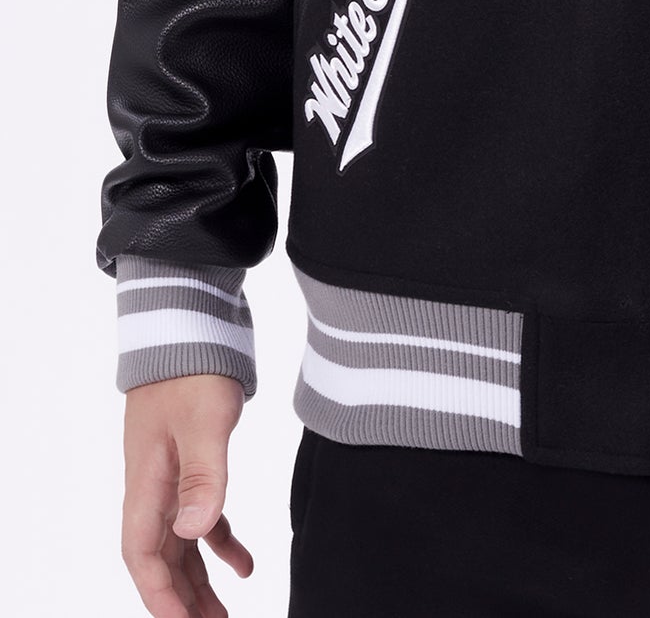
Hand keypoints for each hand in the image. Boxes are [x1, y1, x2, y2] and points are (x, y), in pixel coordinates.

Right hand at [121, 375, 253, 616]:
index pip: (143, 556)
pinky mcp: (192, 461)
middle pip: (161, 560)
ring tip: (224, 617)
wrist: (188, 323)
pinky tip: (246, 564)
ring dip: (199, 582)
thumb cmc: (191, 368)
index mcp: (146, 483)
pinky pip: (203, 516)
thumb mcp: (204, 421)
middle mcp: (152, 487)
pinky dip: (221, 542)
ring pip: (182, 544)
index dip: (161, 596)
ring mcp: (170, 476)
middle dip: (182, 601)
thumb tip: (195, 532)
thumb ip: (203, 475)